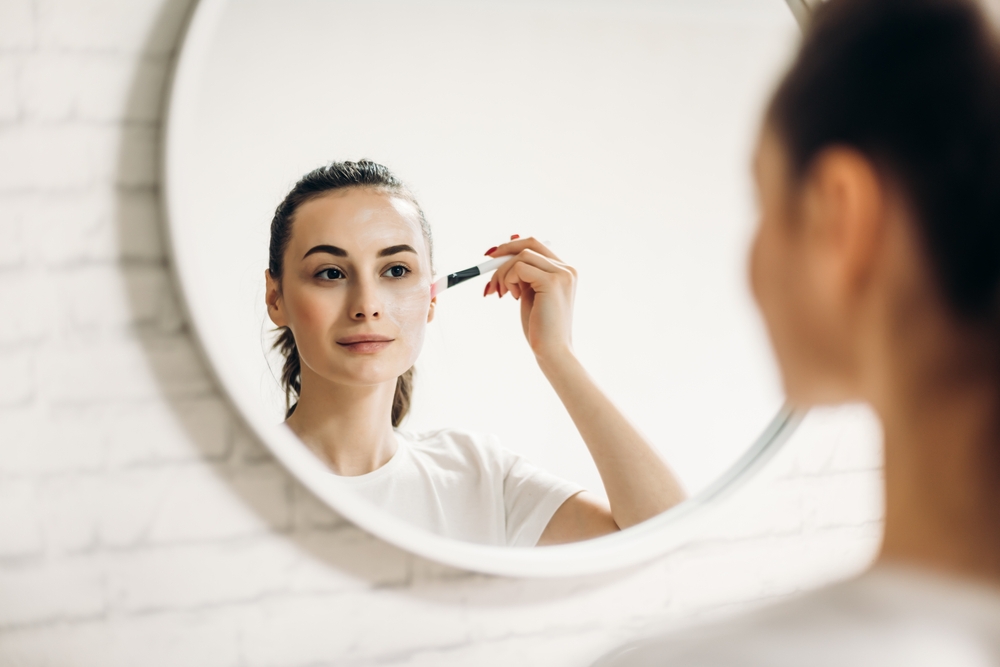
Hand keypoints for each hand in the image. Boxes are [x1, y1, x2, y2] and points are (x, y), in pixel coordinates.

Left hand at [484, 236, 576, 363]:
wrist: (552, 351)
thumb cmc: (540, 328)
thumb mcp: (529, 294)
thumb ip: (523, 274)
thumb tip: (504, 252)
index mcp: (564, 271)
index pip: (537, 245)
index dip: (512, 246)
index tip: (493, 256)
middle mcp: (567, 269)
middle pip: (530, 243)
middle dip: (504, 250)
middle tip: (486, 261)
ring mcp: (562, 274)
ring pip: (521, 256)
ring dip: (503, 272)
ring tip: (501, 293)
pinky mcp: (552, 281)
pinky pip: (519, 267)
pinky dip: (508, 279)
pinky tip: (512, 297)